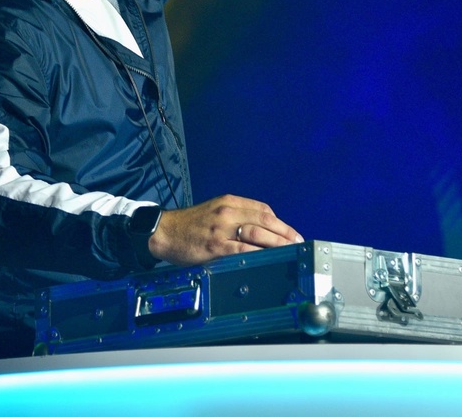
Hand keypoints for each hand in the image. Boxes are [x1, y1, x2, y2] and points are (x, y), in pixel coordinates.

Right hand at [147, 194, 303, 266]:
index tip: (292, 233)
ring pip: (258, 234)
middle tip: (298, 244)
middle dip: (285, 233)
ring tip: (289, 252)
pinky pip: (243, 250)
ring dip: (277, 243)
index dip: (281, 223)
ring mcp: (222, 228)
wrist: (164, 231)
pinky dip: (259, 254)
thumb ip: (236, 216)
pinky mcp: (215, 245)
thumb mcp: (214, 211)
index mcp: (229, 201)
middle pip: (265, 220)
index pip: (263, 209)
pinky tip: (268, 260)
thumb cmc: (190, 224)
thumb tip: (261, 231)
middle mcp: (228, 211)